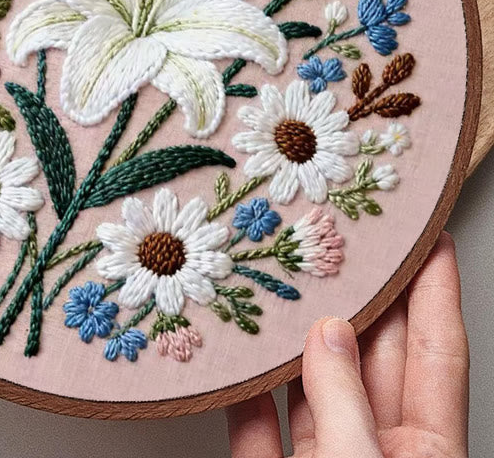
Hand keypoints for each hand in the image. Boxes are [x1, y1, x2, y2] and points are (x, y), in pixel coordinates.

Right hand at [227, 231, 468, 456]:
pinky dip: (245, 388)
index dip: (436, 291)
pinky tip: (238, 354)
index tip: (431, 240)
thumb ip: (342, 398)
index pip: (438, 352)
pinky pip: (258, 421)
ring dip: (295, 338)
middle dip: (361, 296)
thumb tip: (327, 333)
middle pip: (373, 357)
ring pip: (311, 385)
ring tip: (286, 283)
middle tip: (346, 242)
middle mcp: (377, 450)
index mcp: (426, 452)